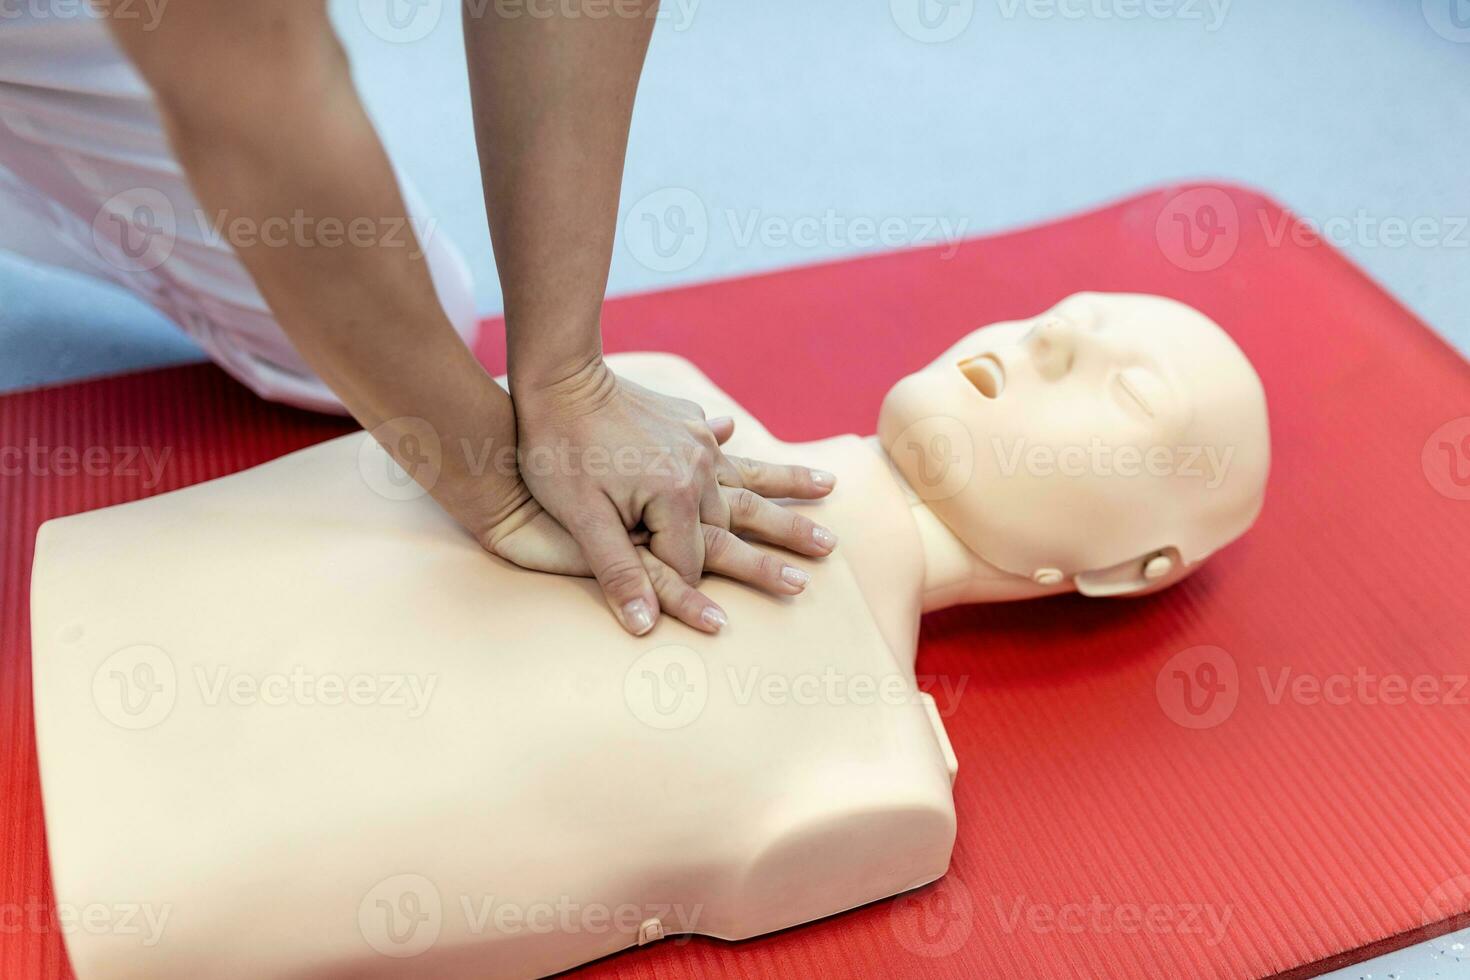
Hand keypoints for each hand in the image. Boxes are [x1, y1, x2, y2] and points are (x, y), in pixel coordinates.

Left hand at [512, 357, 835, 633]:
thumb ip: (618, 573)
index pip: (691, 559)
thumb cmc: (558, 452)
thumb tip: (645, 626)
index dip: (687, 591)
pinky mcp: (684, 420)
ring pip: (745, 475)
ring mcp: (695, 439)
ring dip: (786, 485)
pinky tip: (742, 434)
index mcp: (674, 494)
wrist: (556, 379)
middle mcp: (698, 466)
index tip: (706, 619)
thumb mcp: (582, 519)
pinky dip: (736, 447)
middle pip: (740, 518)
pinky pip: (719, 442)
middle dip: (784, 539)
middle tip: (830, 551)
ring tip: (829, 487)